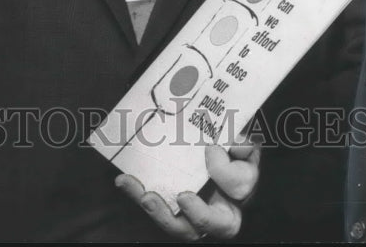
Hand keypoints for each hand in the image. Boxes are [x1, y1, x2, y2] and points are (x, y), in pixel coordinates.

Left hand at [115, 140, 259, 240]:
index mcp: (241, 186)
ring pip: (181, 226)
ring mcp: (193, 212)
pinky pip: (156, 208)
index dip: (226, 171)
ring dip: (162, 213)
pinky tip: (123, 180)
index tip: (210, 149)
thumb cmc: (226, 143)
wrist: (203, 139)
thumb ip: (241, 139)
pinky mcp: (169, 207)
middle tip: (183, 196)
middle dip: (200, 215)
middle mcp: (221, 207)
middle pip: (217, 225)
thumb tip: (236, 143)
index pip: (241, 187)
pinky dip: (138, 194)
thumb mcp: (238, 138)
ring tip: (146, 196)